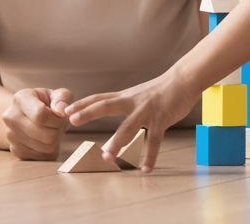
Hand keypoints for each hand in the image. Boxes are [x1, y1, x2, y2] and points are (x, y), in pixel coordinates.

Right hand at [2, 87, 71, 160]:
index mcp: (20, 99)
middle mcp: (11, 117)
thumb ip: (63, 99)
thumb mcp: (57, 94)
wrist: (28, 114)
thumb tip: (62, 111)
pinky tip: (45, 139)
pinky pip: (42, 157)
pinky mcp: (16, 151)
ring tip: (51, 129)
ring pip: (45, 147)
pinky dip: (49, 150)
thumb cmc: (46, 102)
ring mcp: (11, 136)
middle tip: (58, 123)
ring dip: (55, 140)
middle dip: (58, 129)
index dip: (57, 118)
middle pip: (45, 134)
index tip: (61, 115)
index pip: (40, 115)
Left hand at [64, 71, 197, 171]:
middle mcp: (132, 102)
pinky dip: (150, 156)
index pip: (99, 98)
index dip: (82, 104)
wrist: (184, 79)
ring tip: (108, 158)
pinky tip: (145, 169)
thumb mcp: (138, 93)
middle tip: (72, 121)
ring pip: (129, 127)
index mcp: (125, 97)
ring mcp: (147, 111)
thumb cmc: (161, 89)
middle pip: (106, 106)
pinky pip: (155, 140)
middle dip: (89, 113)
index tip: (65, 110)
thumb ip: (124, 102)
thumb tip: (108, 107)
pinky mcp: (162, 119)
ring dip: (118, 142)